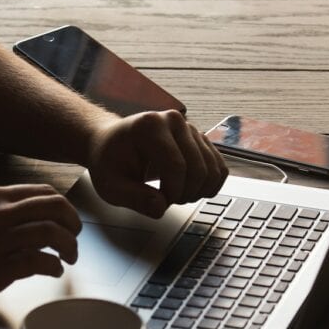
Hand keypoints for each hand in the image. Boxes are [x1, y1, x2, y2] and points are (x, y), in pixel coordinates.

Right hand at [0, 184, 80, 303]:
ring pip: (51, 233)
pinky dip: (53, 267)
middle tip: (76, 237)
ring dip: (69, 247)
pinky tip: (54, 271)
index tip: (68, 220)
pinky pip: (38, 262)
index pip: (43, 193)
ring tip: (69, 258)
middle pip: (54, 208)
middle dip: (73, 223)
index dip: (63, 207)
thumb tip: (25, 216)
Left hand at [85, 110, 228, 218]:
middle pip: (198, 168)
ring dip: (198, 191)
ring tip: (176, 195)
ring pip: (213, 169)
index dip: (172, 193)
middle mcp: (174, 121)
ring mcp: (190, 128)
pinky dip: (209, 185)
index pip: (176, 166)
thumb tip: (160, 208)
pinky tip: (190, 190)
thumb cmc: (110, 162)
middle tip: (166, 200)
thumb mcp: (111, 186)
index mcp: (150, 126)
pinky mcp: (200, 140)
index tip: (159, 203)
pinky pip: (219, 167)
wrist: (112, 144)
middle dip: (185, 194)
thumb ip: (134, 198)